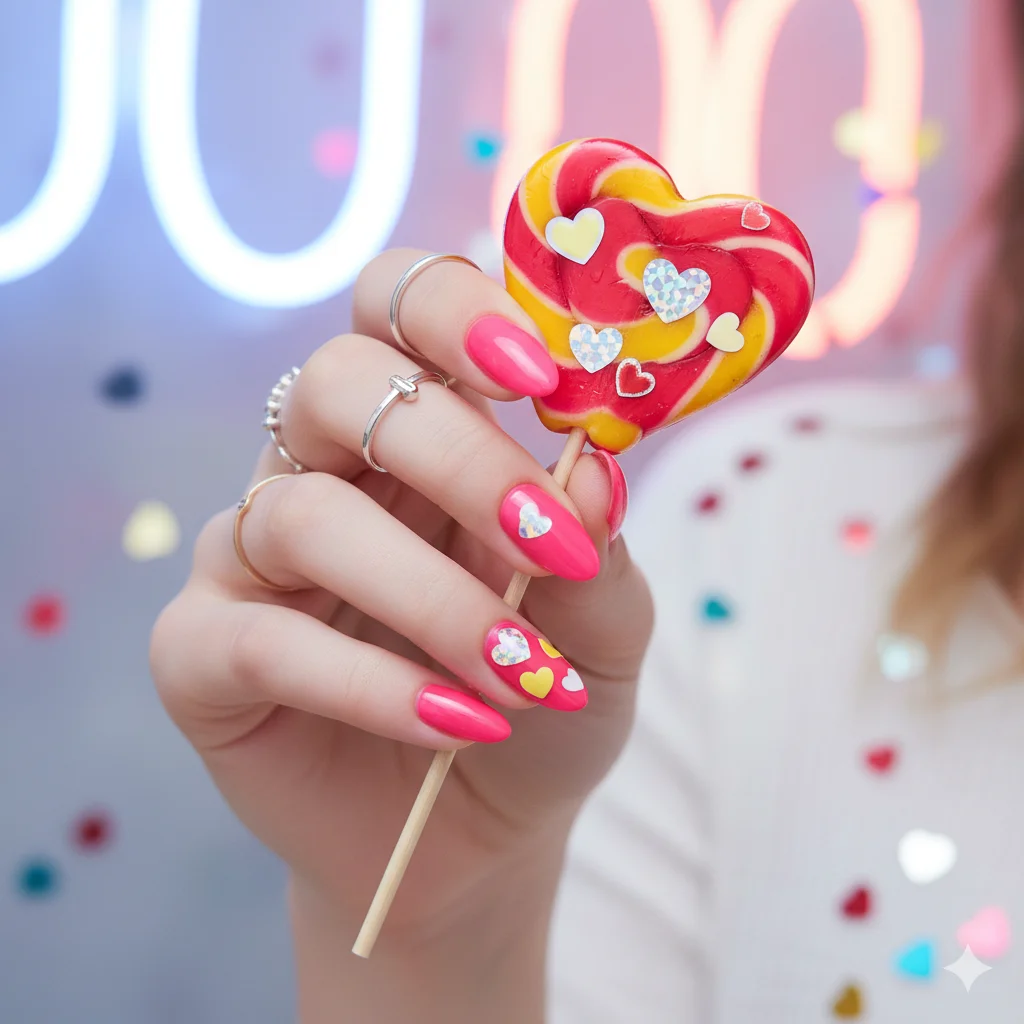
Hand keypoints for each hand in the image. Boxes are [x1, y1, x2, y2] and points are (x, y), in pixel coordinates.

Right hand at [149, 249, 652, 979]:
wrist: (480, 828)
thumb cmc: (542, 699)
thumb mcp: (600, 625)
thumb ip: (596, 544)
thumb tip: (589, 466)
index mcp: (415, 430)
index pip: (396, 304)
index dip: (454, 310)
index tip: (543, 376)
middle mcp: (320, 470)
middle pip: (339, 386)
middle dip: (458, 459)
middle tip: (549, 547)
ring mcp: (250, 556)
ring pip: (303, 516)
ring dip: (432, 598)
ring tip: (525, 675)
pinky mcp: (203, 652)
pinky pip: (262, 642)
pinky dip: (371, 684)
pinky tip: (455, 726)